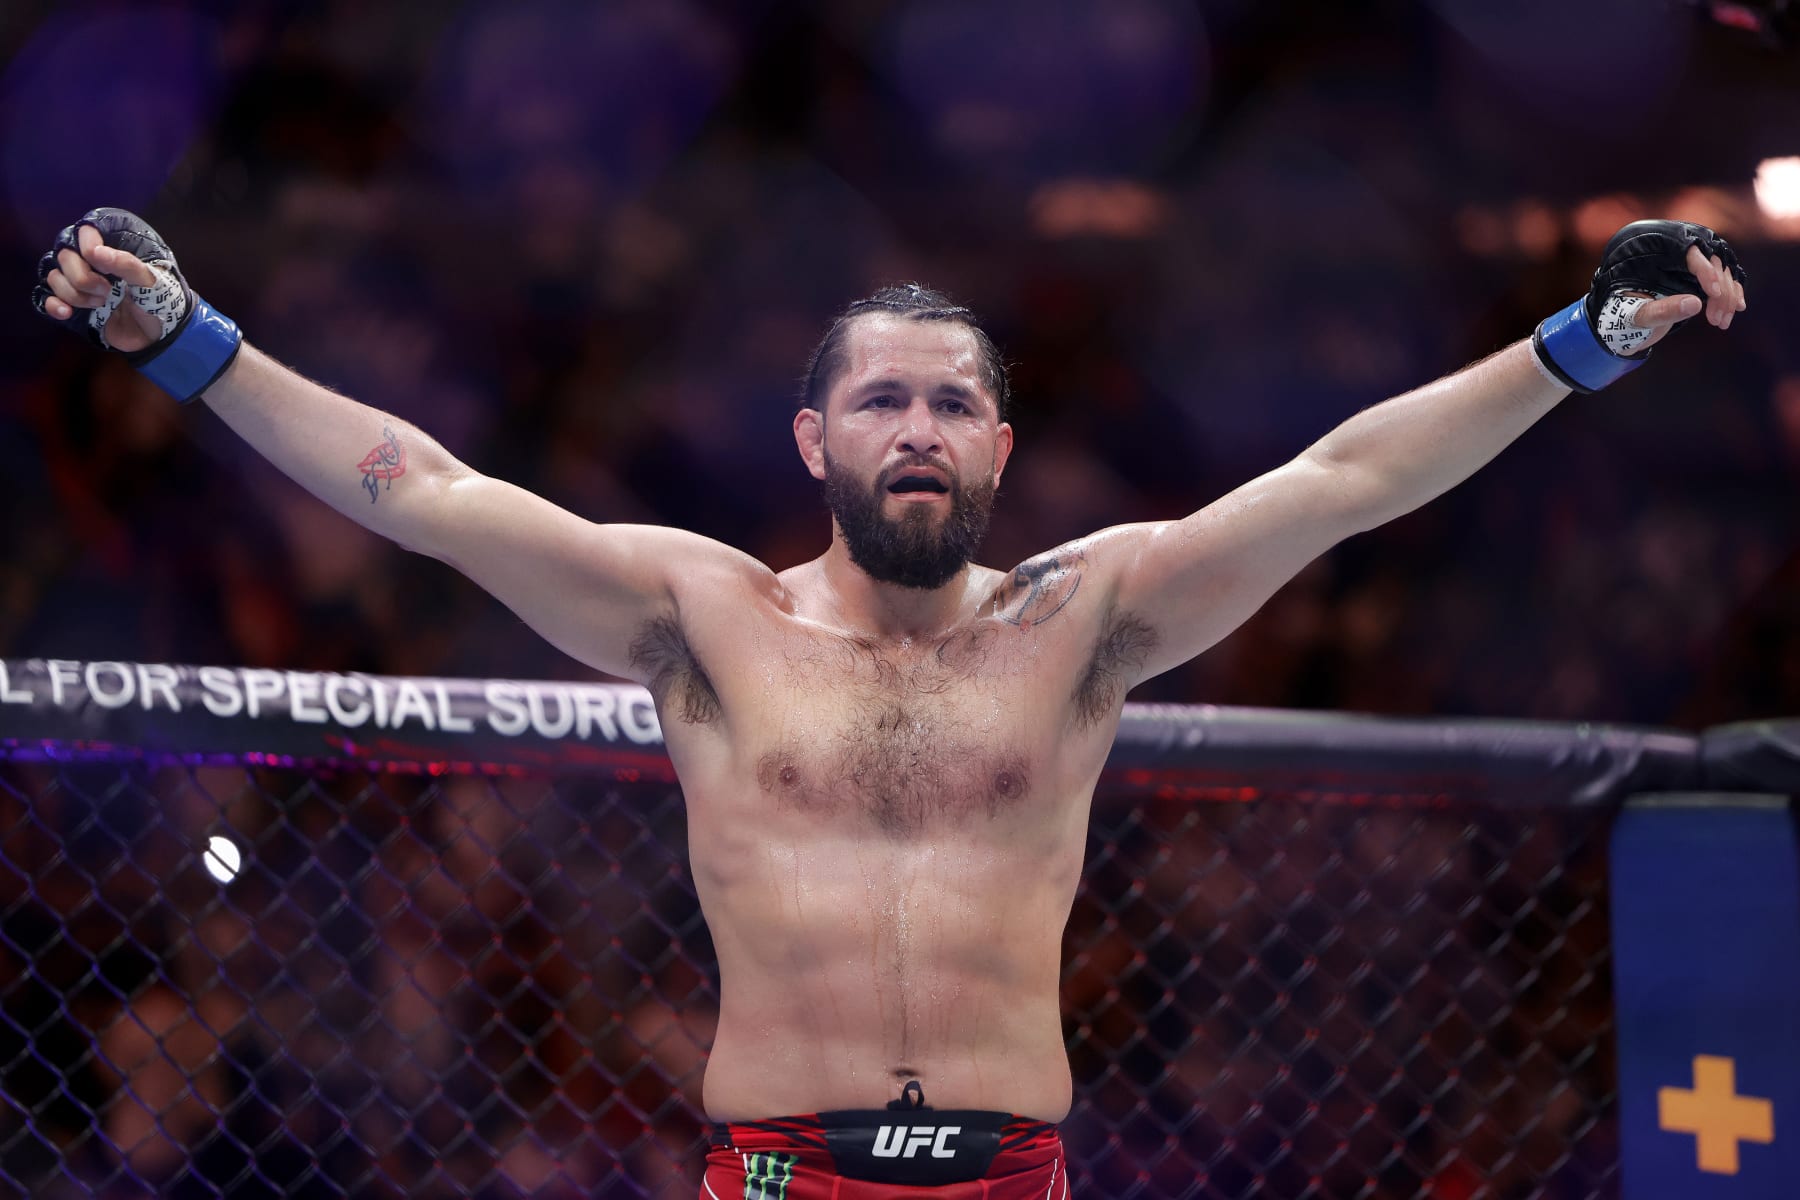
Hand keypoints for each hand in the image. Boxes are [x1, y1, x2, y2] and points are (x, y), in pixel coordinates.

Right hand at [36, 223, 165, 352]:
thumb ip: (127, 264)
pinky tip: (67, 313)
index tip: (104, 265)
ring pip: (54, 277)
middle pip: (64, 256)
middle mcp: (91, 261)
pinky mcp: (72, 304)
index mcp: (112, 248)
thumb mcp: (152, 281)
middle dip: (82, 277)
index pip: (86, 231)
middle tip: (107, 291)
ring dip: (74, 294)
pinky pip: (46, 298)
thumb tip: (96, 252)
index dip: (89, 246)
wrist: (157, 333)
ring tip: (101, 304)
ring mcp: (79, 282)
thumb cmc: (159, 300)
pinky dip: (53, 305)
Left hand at [1623, 243, 1748, 352]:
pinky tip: (1736, 309)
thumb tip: (1695, 303)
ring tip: (1720, 323)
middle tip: (1715, 320)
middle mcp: (1677, 258)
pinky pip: (1724, 281)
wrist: (1626, 323)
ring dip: (1727, 297)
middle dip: (1719, 292)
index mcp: (1655, 257)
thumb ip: (1661, 311)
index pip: (1689, 251)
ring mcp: (1691, 268)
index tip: (1713, 293)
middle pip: (1712, 262)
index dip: (1705, 270)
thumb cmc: (1624, 316)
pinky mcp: (1700, 280)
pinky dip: (1732, 294)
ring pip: (1722, 272)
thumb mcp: (1637, 316)